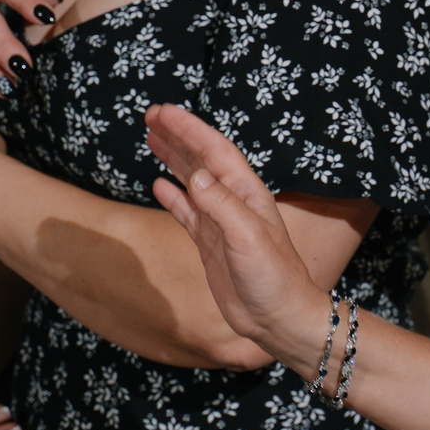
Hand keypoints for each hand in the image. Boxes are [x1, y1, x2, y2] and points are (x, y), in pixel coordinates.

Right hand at [145, 104, 330, 365]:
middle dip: (178, 135)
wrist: (279, 317)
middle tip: (151, 116)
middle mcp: (234, 202)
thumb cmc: (273, 278)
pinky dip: (173, 197)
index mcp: (246, 193)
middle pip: (202, 158)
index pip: (214, 150)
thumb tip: (196, 175)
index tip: (162, 112)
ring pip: (193, 181)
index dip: (189, 129)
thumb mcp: (248, 238)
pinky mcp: (212, 244)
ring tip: (152, 138)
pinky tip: (159, 185)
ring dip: (174, 158)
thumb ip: (222, 206)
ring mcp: (221, 222)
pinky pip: (188, 212)